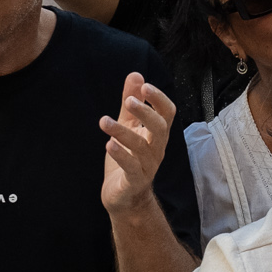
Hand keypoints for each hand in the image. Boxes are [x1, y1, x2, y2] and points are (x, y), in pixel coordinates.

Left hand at [99, 74, 176, 216]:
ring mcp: (147, 166)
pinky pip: (131, 167)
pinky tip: (109, 144)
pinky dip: (121, 155)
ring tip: (104, 121)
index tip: (145, 86)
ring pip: (140, 147)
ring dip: (122, 132)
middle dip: (145, 113)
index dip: (159, 99)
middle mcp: (156, 149)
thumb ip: (131, 103)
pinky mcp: (134, 181)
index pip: (167, 113)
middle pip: (159, 128)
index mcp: (156, 135)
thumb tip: (136, 74)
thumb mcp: (127, 126)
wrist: (123, 197)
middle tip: (128, 100)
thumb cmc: (127, 159)